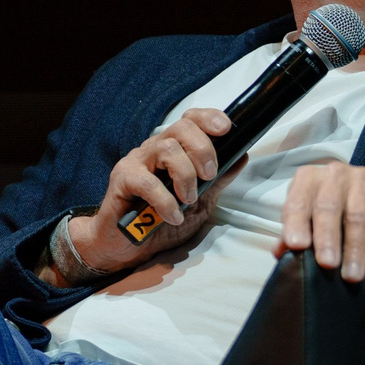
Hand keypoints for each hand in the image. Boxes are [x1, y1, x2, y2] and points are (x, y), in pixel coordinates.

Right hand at [45, 108, 246, 283]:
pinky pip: (148, 182)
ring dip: (186, 176)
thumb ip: (218, 180)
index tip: (226, 129)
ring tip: (189, 199)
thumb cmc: (161, 221)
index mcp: (174, 148)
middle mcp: (154, 148)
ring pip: (167, 149)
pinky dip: (166, 201)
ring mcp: (137, 161)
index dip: (209, 118)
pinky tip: (173, 216)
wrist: (126, 246)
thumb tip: (242, 156)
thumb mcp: (199, 201)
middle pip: (182, 127)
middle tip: (209, 175)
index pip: (190, 119)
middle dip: (203, 149)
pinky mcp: (122, 179)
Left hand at [276, 163, 364, 284]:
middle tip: (327, 264)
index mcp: (309, 179)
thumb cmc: (333, 214)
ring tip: (352, 277)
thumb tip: (279, 254)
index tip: (297, 246)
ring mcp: (363, 182)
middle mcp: (334, 175)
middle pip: (328, 207)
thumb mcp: (310, 220)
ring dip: (355, 250)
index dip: (296, 223)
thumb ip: (293, 235)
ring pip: (358, 218)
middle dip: (327, 238)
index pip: (298, 201)